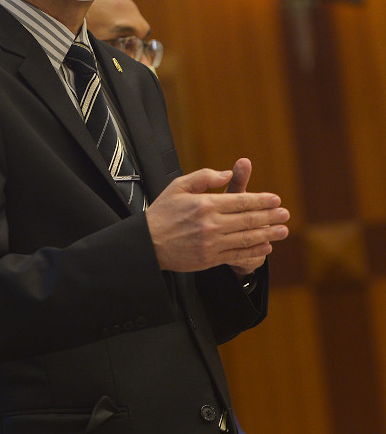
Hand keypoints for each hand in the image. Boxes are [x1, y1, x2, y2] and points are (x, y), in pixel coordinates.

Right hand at [145, 160, 288, 272]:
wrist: (148, 243)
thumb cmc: (162, 212)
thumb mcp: (178, 186)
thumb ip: (204, 177)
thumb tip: (227, 174)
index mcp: (204, 204)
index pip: (241, 201)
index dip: (261, 201)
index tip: (276, 200)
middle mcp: (211, 224)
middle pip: (248, 220)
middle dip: (270, 217)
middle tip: (285, 214)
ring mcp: (212, 243)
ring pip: (247, 238)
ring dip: (268, 234)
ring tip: (283, 230)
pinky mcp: (210, 258)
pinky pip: (239, 255)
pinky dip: (255, 252)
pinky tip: (266, 248)